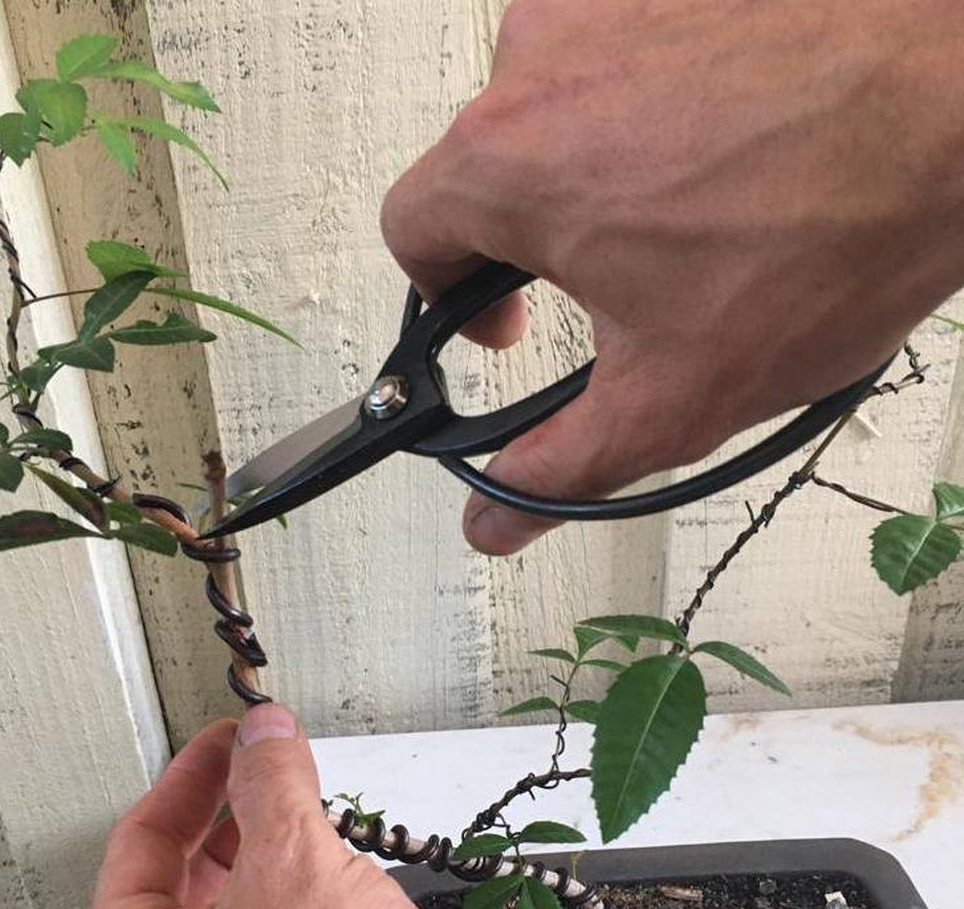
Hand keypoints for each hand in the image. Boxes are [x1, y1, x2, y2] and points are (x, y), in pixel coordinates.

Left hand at [73, 705, 456, 908]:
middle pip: (180, 870)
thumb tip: (263, 733)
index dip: (191, 774)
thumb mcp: (295, 867)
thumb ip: (271, 785)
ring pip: (226, 899)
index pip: (141, 841)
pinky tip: (325, 867)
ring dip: (264, 842)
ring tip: (300, 806)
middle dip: (231, 807)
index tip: (228, 738)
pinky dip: (287, 885)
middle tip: (263, 762)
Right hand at [382, 0, 963, 554]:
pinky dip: (649, 107)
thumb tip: (493, 519)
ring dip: (596, 170)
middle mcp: (540, 59)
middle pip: (486, 173)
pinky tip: (720, 146)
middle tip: (619, 284)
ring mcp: (609, 0)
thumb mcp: (675, 392)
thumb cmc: (835, 233)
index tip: (507, 324)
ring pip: (556, 111)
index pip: (411, 232)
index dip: (445, 296)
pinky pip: (621, 53)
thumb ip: (562, 468)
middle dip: (536, 241)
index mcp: (509, 162)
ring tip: (688, 215)